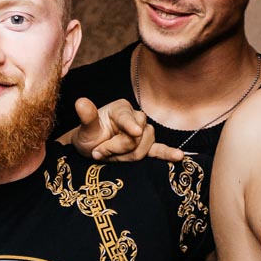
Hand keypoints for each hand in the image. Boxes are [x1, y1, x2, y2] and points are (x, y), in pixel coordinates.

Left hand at [67, 97, 183, 161]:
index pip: (128, 119)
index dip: (128, 128)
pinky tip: (179, 157)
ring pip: (144, 148)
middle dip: (117, 150)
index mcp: (121, 108)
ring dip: (125, 158)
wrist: (92, 149)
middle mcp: (135, 118)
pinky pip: (159, 150)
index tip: (134, 133)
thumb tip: (81, 102)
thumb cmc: (88, 136)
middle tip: (99, 153)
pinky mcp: (147, 147)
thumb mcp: (84, 129)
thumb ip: (87, 117)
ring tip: (109, 157)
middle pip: (137, 138)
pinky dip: (168, 154)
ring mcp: (143, 133)